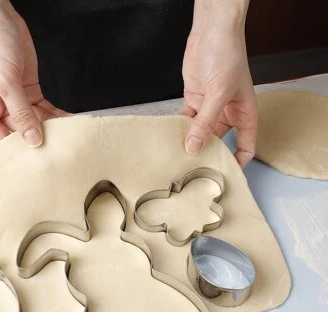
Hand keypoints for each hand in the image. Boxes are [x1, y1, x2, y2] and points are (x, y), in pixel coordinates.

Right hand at [0, 0, 66, 145]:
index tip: (41, 157)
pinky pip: (43, 110)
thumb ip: (21, 112)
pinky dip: (56, 115)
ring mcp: (13, 102)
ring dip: (52, 128)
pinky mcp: (27, 93)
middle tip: (60, 148)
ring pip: (35, 122)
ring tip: (69, 137)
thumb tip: (33, 140)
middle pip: (21, 133)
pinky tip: (69, 122)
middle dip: (40, 138)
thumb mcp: (6, 81)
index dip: (21, 149)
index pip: (2, 140)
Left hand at [181, 1, 257, 167]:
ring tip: (179, 157)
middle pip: (219, 142)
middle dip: (208, 154)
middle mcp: (228, 113)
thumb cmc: (228, 54)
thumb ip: (206, 122)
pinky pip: (186, 121)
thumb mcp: (219, 92)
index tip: (224, 174)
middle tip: (194, 169)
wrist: (212, 30)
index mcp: (244, 114)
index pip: (245, 145)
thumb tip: (193, 147)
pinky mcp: (194, 101)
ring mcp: (210, 108)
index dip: (237, 161)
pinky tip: (171, 138)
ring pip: (200, 133)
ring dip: (190, 142)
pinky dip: (179, 128)